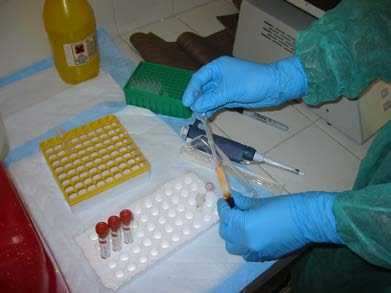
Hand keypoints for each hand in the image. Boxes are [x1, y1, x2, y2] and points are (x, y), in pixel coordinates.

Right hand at [182, 56, 307, 115]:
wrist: (273, 87)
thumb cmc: (251, 82)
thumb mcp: (229, 91)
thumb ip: (211, 99)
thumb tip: (195, 107)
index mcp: (217, 67)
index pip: (198, 78)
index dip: (191, 91)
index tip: (186, 103)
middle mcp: (219, 76)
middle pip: (202, 88)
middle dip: (196, 99)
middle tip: (191, 111)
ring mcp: (225, 87)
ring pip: (209, 97)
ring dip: (204, 106)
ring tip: (199, 116)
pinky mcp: (230, 96)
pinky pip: (217, 103)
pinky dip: (212, 108)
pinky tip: (207, 115)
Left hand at [217, 191, 341, 261]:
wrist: (308, 221)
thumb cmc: (286, 206)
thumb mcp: (260, 202)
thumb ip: (243, 202)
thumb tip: (232, 198)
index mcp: (244, 226)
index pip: (226, 217)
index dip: (223, 207)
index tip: (224, 200)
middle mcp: (246, 243)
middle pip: (226, 233)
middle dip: (226, 220)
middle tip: (232, 210)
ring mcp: (254, 252)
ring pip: (233, 246)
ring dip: (232, 235)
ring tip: (240, 223)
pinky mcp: (263, 257)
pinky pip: (245, 253)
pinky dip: (243, 245)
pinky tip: (249, 234)